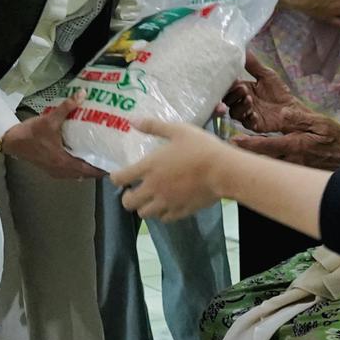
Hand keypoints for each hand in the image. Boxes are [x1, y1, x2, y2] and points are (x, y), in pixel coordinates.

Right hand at [1, 96, 104, 179]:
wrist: (13, 141)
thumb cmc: (32, 133)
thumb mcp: (50, 119)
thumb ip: (67, 107)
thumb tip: (83, 94)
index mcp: (63, 161)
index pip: (88, 170)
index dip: (101, 169)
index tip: (113, 164)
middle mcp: (61, 170)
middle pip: (85, 174)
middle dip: (97, 168)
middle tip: (108, 157)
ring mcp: (55, 171)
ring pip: (76, 174)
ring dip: (87, 169)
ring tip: (97, 157)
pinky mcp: (50, 169)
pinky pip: (69, 172)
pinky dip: (77, 168)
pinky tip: (81, 157)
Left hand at [110, 118, 232, 220]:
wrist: (223, 170)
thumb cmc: (200, 147)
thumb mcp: (177, 130)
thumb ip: (153, 126)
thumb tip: (131, 120)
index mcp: (149, 168)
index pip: (120, 178)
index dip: (115, 178)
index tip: (120, 175)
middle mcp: (153, 188)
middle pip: (128, 202)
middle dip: (127, 196)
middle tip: (134, 189)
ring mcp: (167, 203)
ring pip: (144, 214)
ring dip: (143, 207)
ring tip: (150, 198)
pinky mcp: (180, 212)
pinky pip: (164, 219)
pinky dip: (161, 213)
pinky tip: (167, 204)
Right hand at [223, 51, 295, 132]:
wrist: (291, 108)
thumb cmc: (278, 91)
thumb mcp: (266, 74)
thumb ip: (253, 64)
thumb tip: (243, 47)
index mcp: (242, 89)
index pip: (228, 87)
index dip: (226, 84)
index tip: (231, 78)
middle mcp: (241, 102)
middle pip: (228, 100)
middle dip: (233, 95)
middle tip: (243, 89)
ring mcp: (246, 114)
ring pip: (234, 112)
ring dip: (240, 106)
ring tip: (249, 99)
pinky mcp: (253, 124)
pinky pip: (246, 123)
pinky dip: (248, 117)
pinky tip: (254, 113)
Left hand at [231, 104, 339, 170]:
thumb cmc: (338, 141)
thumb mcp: (322, 123)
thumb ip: (300, 118)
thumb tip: (281, 113)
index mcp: (296, 146)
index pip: (267, 145)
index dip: (249, 144)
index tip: (233, 141)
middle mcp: (291, 160)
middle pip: (261, 160)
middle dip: (244, 156)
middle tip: (227, 151)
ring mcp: (293, 169)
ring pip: (267, 166)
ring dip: (252, 162)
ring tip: (234, 156)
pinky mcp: (296, 174)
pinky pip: (276, 171)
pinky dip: (264, 167)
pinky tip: (254, 163)